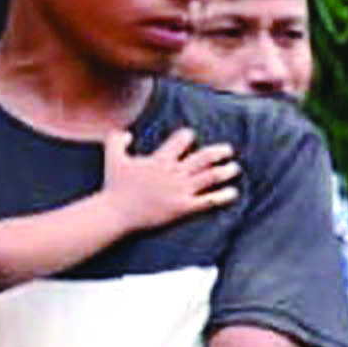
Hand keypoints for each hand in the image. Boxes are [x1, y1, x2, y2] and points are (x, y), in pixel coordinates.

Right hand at [104, 129, 241, 233]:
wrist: (117, 214)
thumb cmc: (114, 187)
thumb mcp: (112, 158)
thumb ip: (116, 140)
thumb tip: (126, 132)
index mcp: (160, 160)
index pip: (180, 141)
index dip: (187, 137)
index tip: (192, 136)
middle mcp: (174, 173)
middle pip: (203, 157)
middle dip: (218, 152)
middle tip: (228, 150)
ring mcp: (180, 190)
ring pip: (210, 176)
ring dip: (226, 171)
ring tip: (235, 168)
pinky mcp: (184, 208)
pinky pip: (209, 200)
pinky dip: (223, 196)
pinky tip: (233, 193)